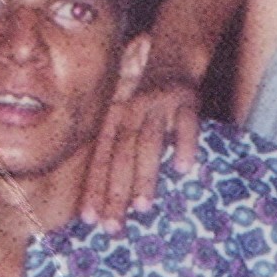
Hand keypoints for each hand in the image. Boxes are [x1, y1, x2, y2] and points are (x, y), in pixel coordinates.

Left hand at [80, 71, 201, 228]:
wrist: (174, 52)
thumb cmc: (147, 96)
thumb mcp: (125, 115)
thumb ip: (117, 149)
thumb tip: (109, 197)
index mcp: (113, 118)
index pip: (101, 158)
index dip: (94, 188)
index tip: (89, 219)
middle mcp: (131, 111)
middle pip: (120, 155)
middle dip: (115, 191)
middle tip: (113, 225)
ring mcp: (159, 105)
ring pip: (148, 142)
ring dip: (144, 175)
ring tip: (142, 206)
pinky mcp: (187, 100)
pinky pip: (187, 124)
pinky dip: (185, 144)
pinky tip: (184, 169)